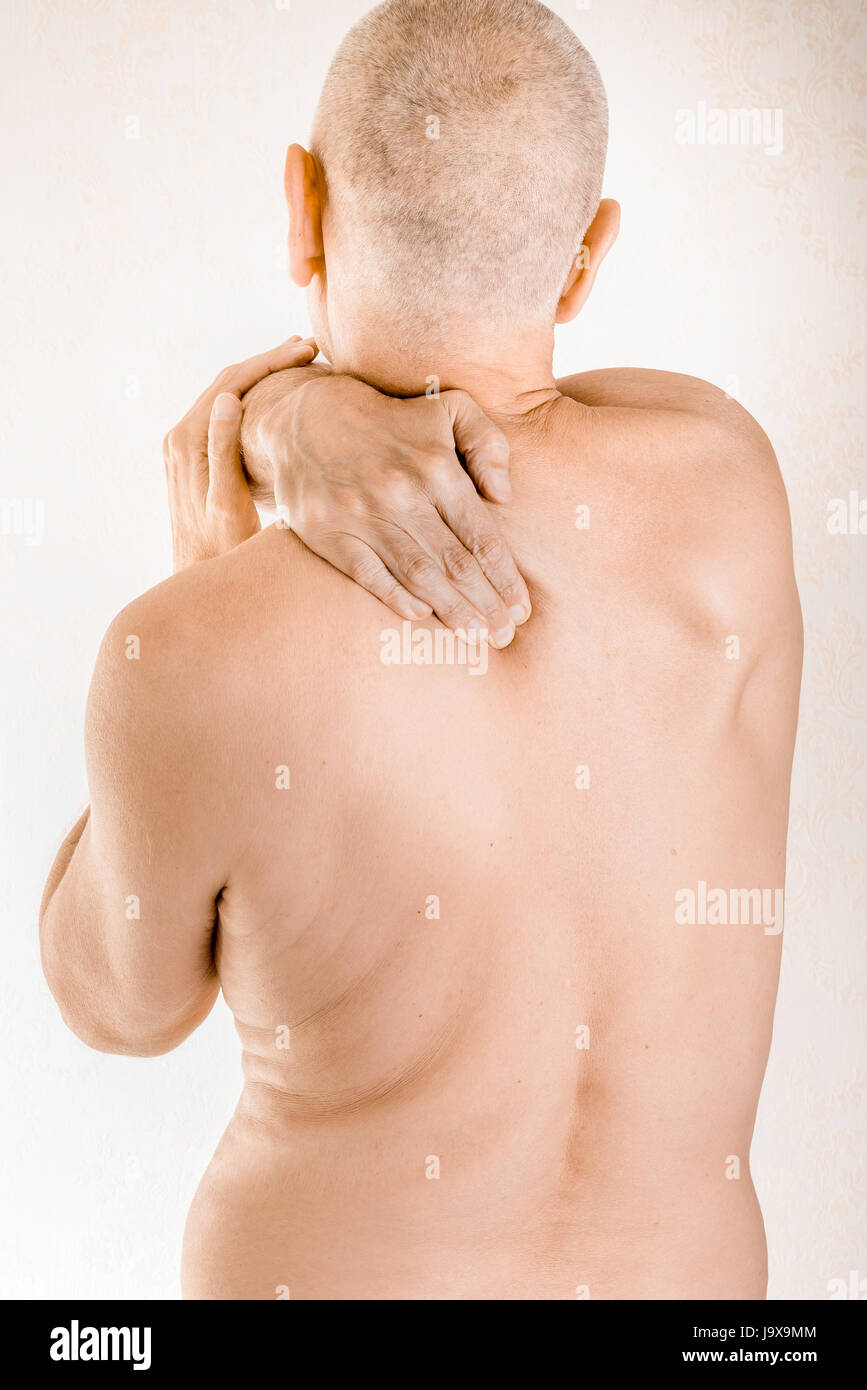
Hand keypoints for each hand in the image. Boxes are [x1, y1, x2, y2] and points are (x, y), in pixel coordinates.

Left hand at [164, 337, 316, 570]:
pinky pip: (223, 414)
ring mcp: (184, 445)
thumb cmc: (220, 548)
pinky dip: (251, 397)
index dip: (270, 362)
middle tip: (309, 347)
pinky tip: (275, 397)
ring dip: (260, 376)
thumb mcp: (226, 501)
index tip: (306, 351)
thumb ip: (222, 448)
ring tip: (297, 362)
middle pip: (227, 381)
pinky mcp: (194, 456)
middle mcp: (179, 436)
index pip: (231, 382)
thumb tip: (228, 399)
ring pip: (226, 395)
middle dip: (268, 361)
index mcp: (186, 440)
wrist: (200, 576)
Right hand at [258, 375, 531, 645]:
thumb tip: (504, 494)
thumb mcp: (449, 408)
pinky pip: (368, 575)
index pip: (481, 536)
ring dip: (451, 610)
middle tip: (504, 634)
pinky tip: (422, 616)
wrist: (305, 418)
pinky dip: (396, 598)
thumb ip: (488, 443)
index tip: (521, 608)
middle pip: (455, 563)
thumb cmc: (391, 421)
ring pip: (418, 574)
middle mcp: (402, 494)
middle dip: (486, 604)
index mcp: (437, 468)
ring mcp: (363, 515)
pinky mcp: (329, 532)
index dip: (505, 578)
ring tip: (476, 635)